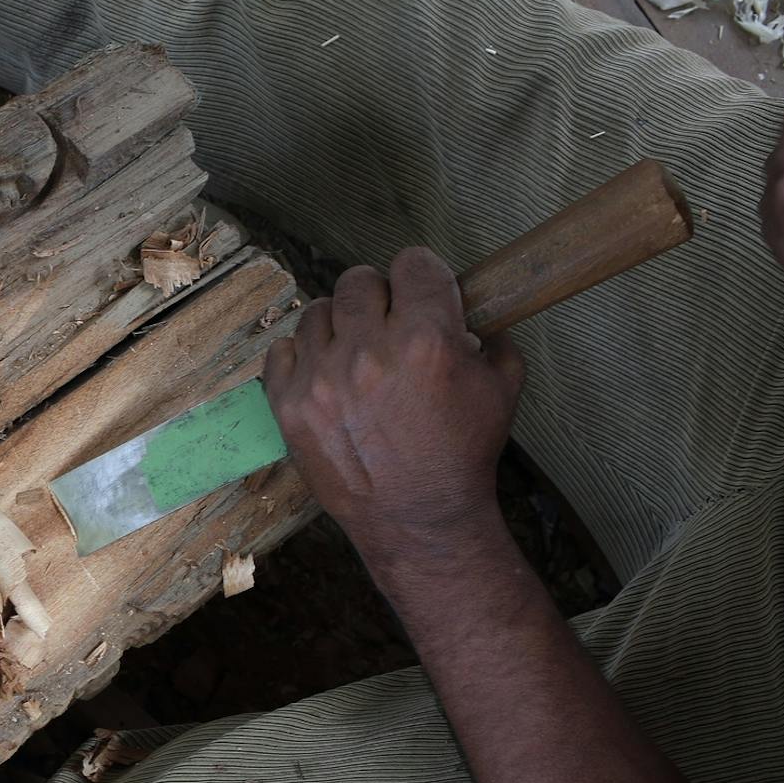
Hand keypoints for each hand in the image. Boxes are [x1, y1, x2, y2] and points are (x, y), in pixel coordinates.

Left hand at [264, 249, 525, 584]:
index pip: (413, 264)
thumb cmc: (462, 455)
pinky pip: (281, 350)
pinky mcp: (290, 405)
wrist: (416, 518)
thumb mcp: (503, 389)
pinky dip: (301, 357)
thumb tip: (472, 314)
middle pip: (359, 281)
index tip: (421, 294)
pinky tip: (324, 374)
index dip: (421, 277)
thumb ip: (493, 338)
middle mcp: (369, 352)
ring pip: (317, 311)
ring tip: (353, 353)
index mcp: (426, 339)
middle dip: (378, 298)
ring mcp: (322, 378)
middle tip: (387, 325)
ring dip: (338, 326)